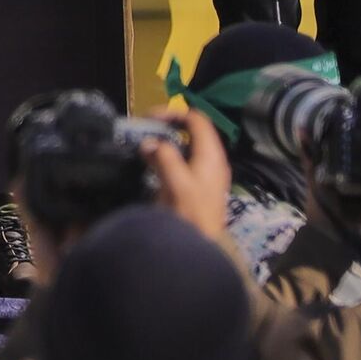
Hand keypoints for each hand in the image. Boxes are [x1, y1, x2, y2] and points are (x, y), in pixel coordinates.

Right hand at [142, 107, 232, 241]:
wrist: (202, 246)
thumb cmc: (191, 214)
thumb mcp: (176, 182)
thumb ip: (163, 157)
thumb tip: (150, 143)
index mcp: (211, 155)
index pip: (197, 120)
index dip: (174, 113)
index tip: (150, 117)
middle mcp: (214, 160)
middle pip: (194, 132)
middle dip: (169, 127)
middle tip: (147, 130)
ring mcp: (209, 174)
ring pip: (190, 148)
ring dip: (169, 143)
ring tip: (148, 146)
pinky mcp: (202, 187)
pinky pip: (187, 163)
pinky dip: (172, 157)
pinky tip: (156, 165)